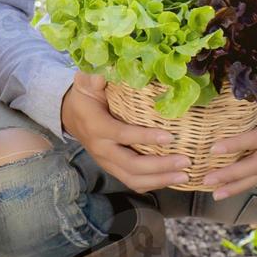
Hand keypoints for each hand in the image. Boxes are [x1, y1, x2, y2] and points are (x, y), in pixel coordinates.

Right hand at [60, 71, 190, 192]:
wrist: (71, 116)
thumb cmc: (85, 96)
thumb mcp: (86, 82)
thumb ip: (94, 77)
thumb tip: (106, 73)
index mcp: (96, 127)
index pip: (122, 135)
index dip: (146, 137)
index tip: (170, 136)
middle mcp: (101, 149)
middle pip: (131, 165)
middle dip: (160, 165)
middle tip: (185, 161)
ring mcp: (107, 162)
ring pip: (134, 179)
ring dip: (160, 179)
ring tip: (185, 174)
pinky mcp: (113, 169)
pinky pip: (134, 182)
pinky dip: (154, 183)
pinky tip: (173, 179)